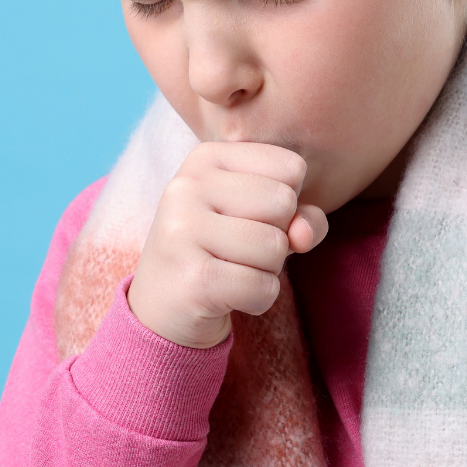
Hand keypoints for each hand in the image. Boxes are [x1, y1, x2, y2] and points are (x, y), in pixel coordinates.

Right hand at [127, 142, 327, 348]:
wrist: (162, 307)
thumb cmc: (221, 253)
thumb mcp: (263, 221)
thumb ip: (300, 215)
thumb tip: (304, 235)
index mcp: (206, 158)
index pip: (292, 167)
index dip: (287, 203)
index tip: (248, 218)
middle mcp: (187, 185)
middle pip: (284, 203)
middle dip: (278, 238)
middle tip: (238, 251)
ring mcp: (183, 230)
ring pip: (276, 246)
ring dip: (268, 271)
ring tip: (231, 272)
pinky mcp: (194, 278)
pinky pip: (263, 287)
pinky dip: (258, 300)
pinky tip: (227, 297)